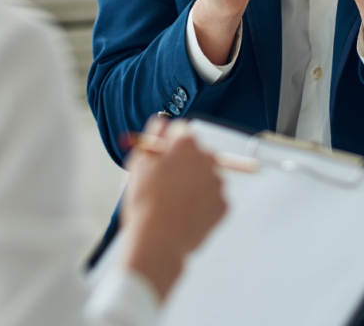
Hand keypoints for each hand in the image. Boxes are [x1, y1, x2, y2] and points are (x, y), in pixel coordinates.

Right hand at [120, 117, 227, 300]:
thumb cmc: (145, 202)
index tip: (163, 157)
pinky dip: (202, 205)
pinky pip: (213, 200)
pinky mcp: (224, 205)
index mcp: (185, 144)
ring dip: (194, 185)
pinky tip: (184, 214)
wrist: (158, 240)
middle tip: (168, 183)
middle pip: (198, 154)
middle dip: (185, 164)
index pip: (181, 132)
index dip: (169, 145)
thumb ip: (153, 136)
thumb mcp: (139, 163)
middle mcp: (207, 158)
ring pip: (206, 177)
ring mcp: (218, 182)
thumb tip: (162, 123)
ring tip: (174, 203)